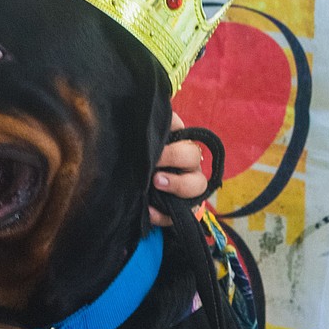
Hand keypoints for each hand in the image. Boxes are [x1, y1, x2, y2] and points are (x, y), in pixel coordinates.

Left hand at [149, 112, 207, 226]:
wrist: (130, 192)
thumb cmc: (138, 161)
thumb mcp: (139, 145)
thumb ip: (145, 131)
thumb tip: (145, 114)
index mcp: (177, 144)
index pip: (180, 129)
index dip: (171, 131)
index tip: (155, 136)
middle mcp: (187, 164)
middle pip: (192, 155)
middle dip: (174, 156)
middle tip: (154, 161)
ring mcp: (187, 187)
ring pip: (198, 184)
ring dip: (177, 183)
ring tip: (155, 182)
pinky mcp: (180, 211)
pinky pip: (178, 214)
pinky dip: (163, 214)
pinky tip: (149, 210)